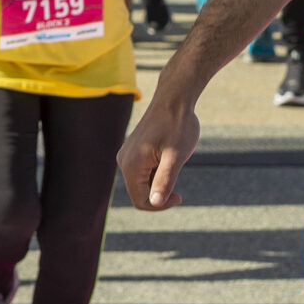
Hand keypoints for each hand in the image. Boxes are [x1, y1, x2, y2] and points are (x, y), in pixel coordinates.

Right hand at [117, 86, 200, 210]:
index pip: (141, 201)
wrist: (174, 99)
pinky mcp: (132, 150)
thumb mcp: (175, 156)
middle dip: (159, 194)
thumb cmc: (178, 125)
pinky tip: (167, 157)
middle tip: (179, 184)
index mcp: (131, 164)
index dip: (161, 205)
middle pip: (139, 194)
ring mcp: (126, 154)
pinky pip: (141, 171)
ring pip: (141, 183)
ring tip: (173, 163)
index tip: (179, 195)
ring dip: (158, 182)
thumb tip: (155, 203)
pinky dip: (155, 172)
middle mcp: (123, 160)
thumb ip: (164, 181)